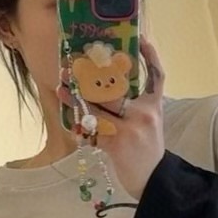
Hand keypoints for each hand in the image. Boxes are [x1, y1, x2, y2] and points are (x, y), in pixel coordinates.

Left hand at [59, 36, 166, 199]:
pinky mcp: (116, 143)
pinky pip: (92, 129)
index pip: (156, 76)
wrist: (154, 180)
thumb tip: (103, 86)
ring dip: (75, 98)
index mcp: (153, 105)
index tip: (139, 38)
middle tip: (72, 66)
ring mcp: (130, 128)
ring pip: (98, 107)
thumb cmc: (147, 149)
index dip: (149, 56)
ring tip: (61, 87)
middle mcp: (144, 113)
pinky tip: (67, 118)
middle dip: (91, 77)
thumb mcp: (148, 123)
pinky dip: (78, 124)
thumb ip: (132, 105)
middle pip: (114, 88)